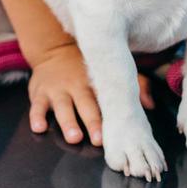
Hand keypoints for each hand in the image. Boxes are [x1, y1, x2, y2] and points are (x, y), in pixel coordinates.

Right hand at [27, 43, 156, 144]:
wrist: (54, 49)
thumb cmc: (86, 67)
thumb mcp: (107, 71)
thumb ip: (132, 84)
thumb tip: (150, 104)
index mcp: (95, 82)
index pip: (105, 99)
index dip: (111, 114)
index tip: (117, 129)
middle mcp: (76, 86)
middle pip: (85, 105)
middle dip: (92, 122)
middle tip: (98, 139)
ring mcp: (56, 90)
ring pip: (62, 107)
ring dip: (68, 122)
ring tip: (74, 137)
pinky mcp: (39, 93)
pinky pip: (36, 106)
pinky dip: (37, 117)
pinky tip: (39, 127)